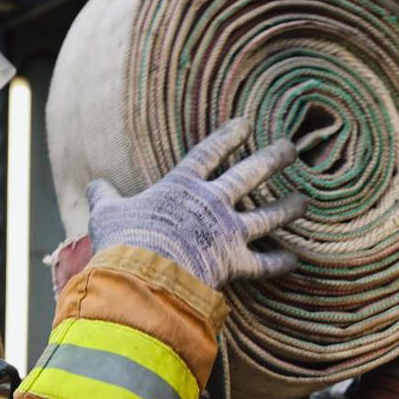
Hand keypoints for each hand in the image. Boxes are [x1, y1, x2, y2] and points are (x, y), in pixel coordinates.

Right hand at [86, 118, 306, 288]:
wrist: (143, 274)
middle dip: (272, 159)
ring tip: (304, 201)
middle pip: (249, 174)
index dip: (228, 137)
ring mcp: (227, 232)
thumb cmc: (124, 241)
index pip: (209, 153)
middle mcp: (212, 203)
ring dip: (288, 208)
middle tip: (290, 148)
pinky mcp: (234, 263)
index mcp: (182, 185)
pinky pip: (264, 263)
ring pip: (267, 215)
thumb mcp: (107, 213)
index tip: (245, 125)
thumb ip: (104, 197)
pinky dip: (279, 262)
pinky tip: (295, 259)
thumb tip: (94, 185)